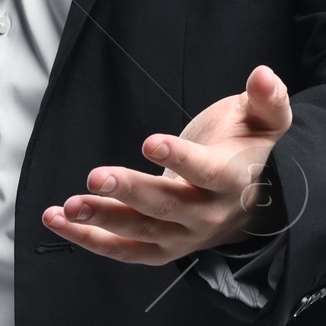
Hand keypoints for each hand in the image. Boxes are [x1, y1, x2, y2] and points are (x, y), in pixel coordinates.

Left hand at [41, 65, 291, 263]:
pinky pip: (124, 250)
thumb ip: (267, 100)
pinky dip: (89, 239)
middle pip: (168, 206)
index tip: (150, 142)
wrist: (248, 201)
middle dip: (130, 192)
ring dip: (102, 220)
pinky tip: (59, 221)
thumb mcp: (263, 121)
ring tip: (67, 206)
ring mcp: (183, 236)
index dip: (180, 158)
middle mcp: (208, 214)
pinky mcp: (160, 248)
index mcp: (233, 180)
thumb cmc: (245, 150)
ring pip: (141, 232)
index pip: (207, 173)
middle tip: (95, 178)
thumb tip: (263, 75)